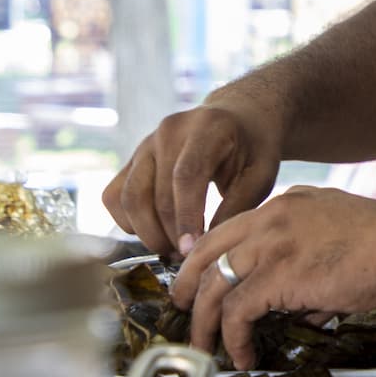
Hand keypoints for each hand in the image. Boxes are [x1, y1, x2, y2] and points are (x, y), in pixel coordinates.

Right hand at [102, 96, 284, 257]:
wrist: (237, 118)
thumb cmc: (253, 149)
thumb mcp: (261, 175)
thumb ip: (236, 208)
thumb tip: (206, 247)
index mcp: (206, 128)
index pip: (186, 176)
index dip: (186, 217)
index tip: (191, 250)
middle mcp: (169, 131)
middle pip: (156, 193)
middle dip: (169, 234)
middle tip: (188, 259)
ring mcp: (145, 144)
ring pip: (129, 198)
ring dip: (147, 233)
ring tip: (173, 249)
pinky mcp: (131, 159)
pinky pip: (114, 197)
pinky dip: (128, 222)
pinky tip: (155, 231)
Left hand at [171, 186, 375, 367]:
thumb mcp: (335, 234)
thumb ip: (307, 262)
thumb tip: (302, 307)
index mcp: (283, 206)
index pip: (227, 231)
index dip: (207, 259)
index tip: (202, 283)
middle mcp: (268, 220)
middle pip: (206, 252)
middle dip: (187, 284)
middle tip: (183, 309)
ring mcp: (271, 244)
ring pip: (213, 285)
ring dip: (203, 321)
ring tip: (205, 346)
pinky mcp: (278, 275)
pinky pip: (237, 311)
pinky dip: (233, 338)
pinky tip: (243, 355)